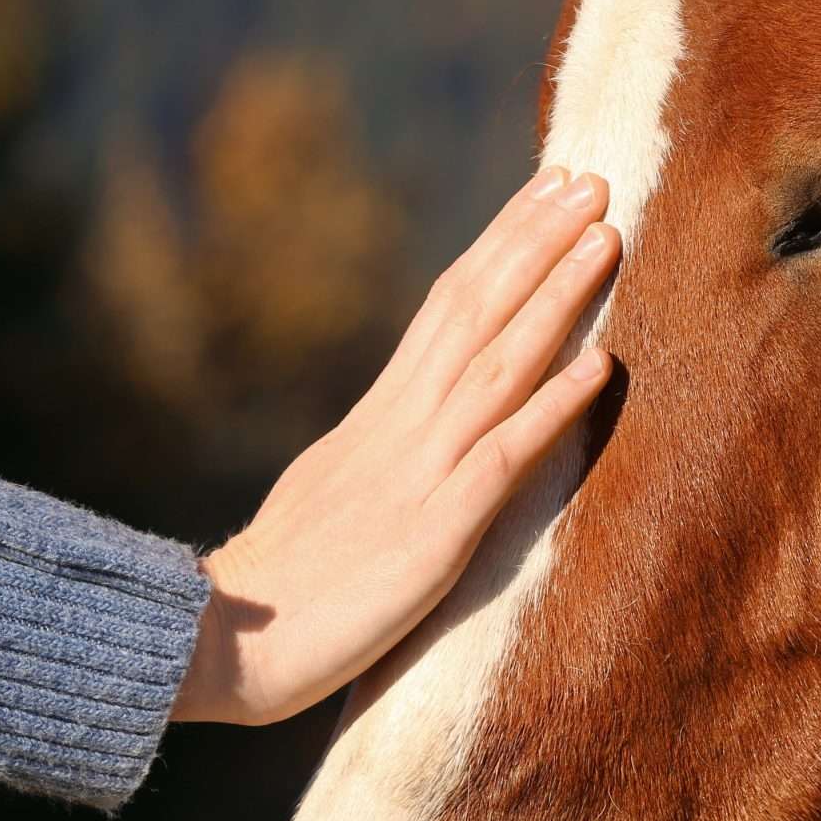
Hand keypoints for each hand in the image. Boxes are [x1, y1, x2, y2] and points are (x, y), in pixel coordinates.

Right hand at [171, 167, 619, 725]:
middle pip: (473, 311)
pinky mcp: (432, 534)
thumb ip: (376, 455)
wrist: (214, 643)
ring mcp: (416, 476)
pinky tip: (600, 366)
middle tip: (590, 178)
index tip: (546, 191)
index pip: (446, 307)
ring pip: (495, 364)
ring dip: (554, 298)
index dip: (500, 246)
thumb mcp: (331, 495)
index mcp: (376, 418)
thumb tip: (408, 428)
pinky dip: (552, 406)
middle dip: (534, 241)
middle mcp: (398, 428)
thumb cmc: (276, 590)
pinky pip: (503, 457)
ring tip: (606, 238)